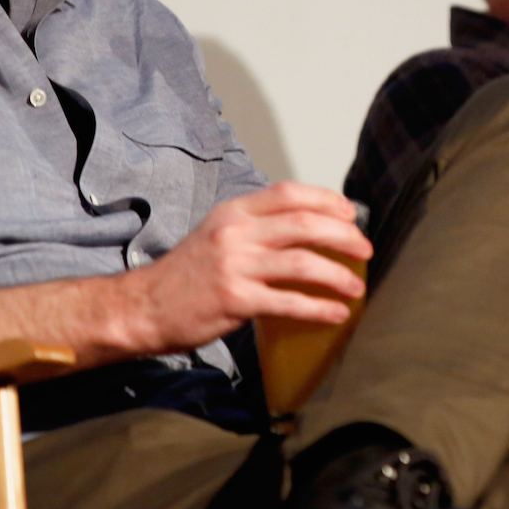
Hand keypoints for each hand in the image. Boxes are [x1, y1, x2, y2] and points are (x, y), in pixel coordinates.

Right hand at [121, 181, 371, 354]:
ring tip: (356, 288)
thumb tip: (306, 229)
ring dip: (338, 276)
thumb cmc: (187, 275)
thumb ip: (255, 228)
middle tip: (365, 250)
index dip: (327, 200)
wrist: (143, 307)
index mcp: (234, 212)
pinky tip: (336, 315)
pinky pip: (289, 302)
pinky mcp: (235, 300)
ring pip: (303, 263)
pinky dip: (319, 309)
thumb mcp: (218, 234)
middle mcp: (235, 233)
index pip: (289, 193)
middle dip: (344, 236)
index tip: (350, 214)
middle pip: (305, 224)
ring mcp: (235, 266)